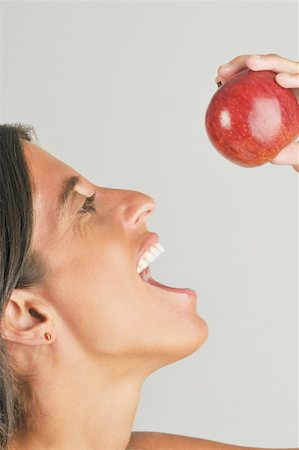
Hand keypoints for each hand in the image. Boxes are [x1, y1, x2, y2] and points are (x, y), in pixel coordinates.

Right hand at [215, 54, 298, 171]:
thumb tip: (272, 158)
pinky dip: (235, 76)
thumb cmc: (297, 147)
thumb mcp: (298, 154)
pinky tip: (219, 82)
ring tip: (223, 73)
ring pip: (263, 65)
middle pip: (281, 64)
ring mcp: (280, 78)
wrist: (293, 139)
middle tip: (249, 66)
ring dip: (242, 64)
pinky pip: (250, 76)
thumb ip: (291, 155)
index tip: (279, 80)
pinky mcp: (266, 81)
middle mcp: (294, 80)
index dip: (294, 75)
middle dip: (264, 61)